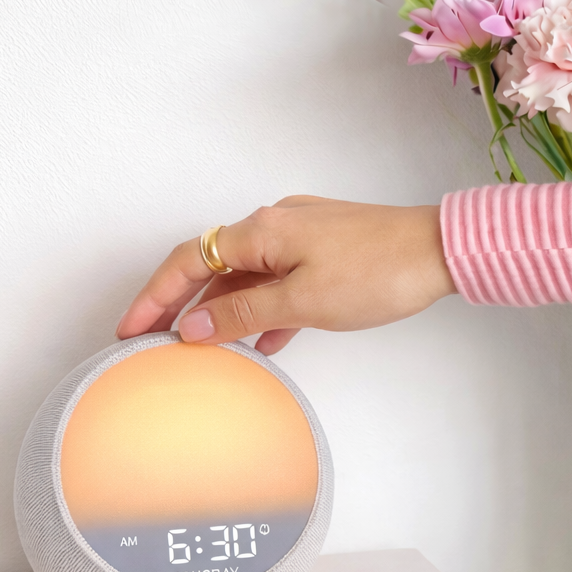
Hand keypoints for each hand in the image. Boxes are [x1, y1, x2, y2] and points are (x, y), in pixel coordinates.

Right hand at [116, 196, 455, 353]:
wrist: (441, 251)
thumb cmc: (379, 271)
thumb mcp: (303, 302)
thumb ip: (244, 313)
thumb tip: (193, 327)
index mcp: (262, 230)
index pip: (188, 260)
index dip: (154, 296)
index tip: (130, 329)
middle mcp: (276, 224)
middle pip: (211, 264)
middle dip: (180, 303)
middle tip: (152, 340)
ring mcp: (302, 235)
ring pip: (246, 274)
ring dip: (222, 308)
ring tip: (203, 348)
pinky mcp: (326, 249)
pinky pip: (279, 278)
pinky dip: (263, 307)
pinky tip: (265, 340)